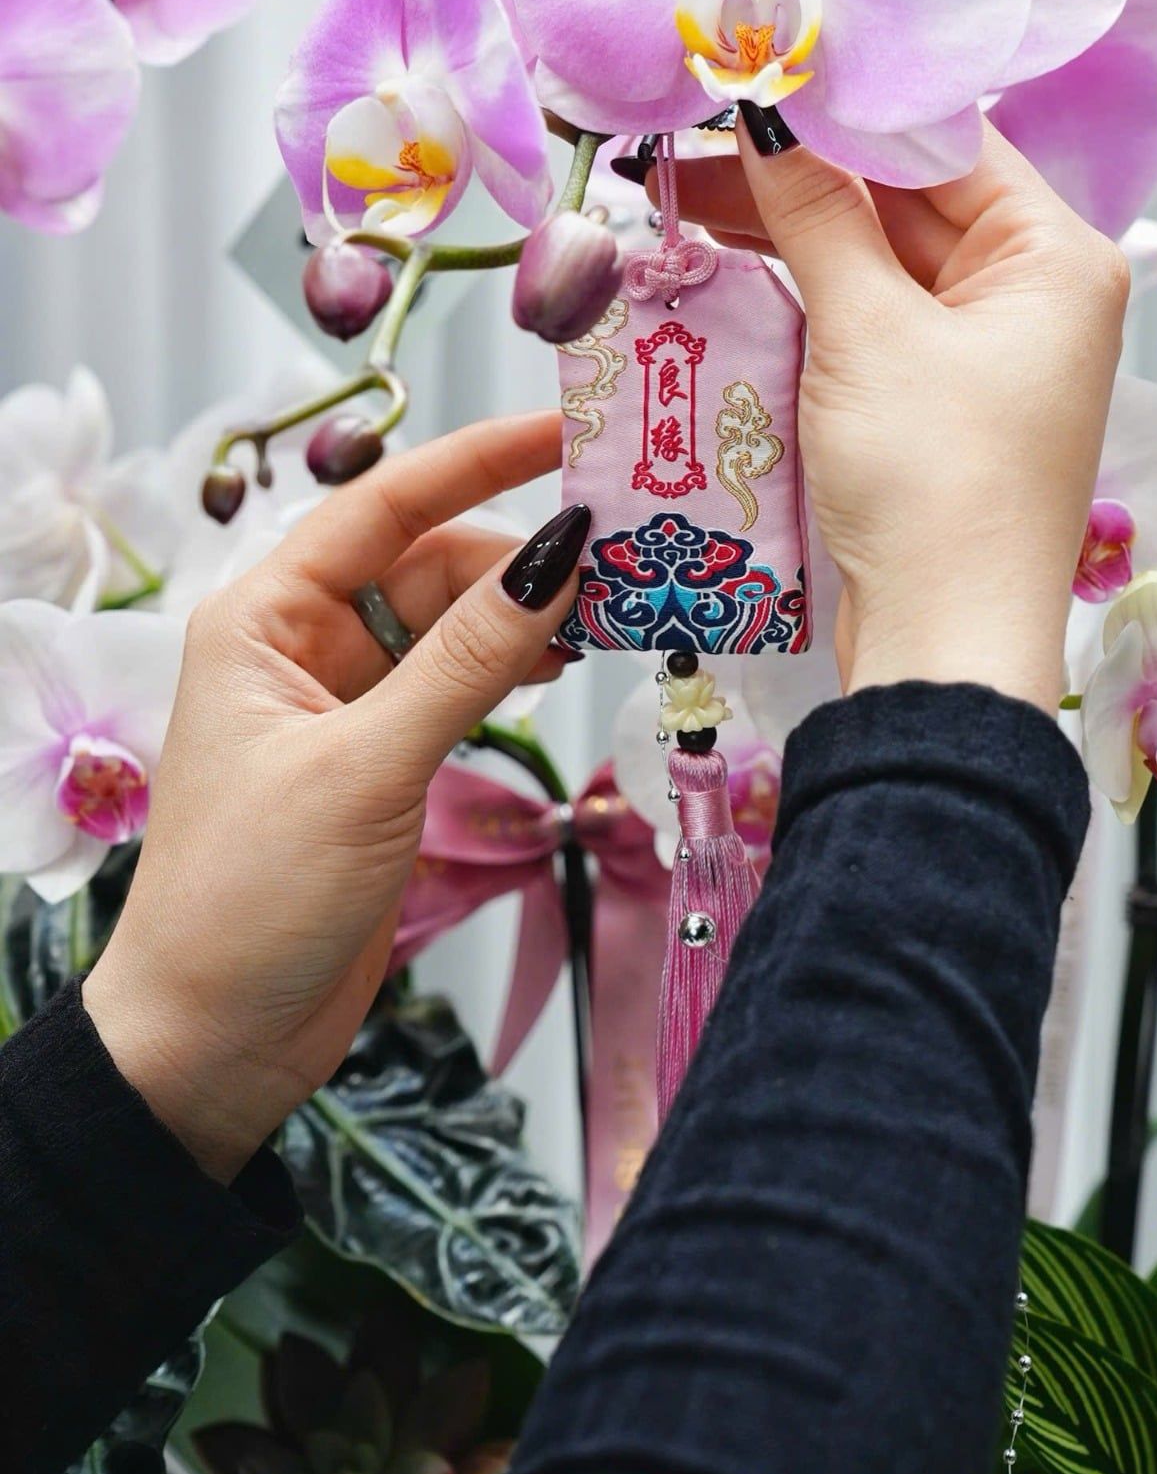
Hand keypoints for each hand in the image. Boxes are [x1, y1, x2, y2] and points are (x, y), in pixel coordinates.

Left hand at [85, 413, 583, 1182]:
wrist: (211, 1044)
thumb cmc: (252, 900)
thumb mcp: (368, 766)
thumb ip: (470, 658)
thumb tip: (561, 550)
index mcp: (264, 618)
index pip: (384, 504)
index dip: (480, 458)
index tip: (571, 428)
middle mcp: (302, 644)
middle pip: (431, 560)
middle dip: (522, 553)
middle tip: (628, 552)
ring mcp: (345, 702)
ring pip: (454, 622)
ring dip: (528, 614)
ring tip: (616, 609)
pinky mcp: (381, 758)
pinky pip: (459, 682)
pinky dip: (515, 668)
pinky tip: (566, 665)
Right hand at [670, 116, 1128, 713]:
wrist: (942, 645)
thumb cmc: (936, 489)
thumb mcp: (868, 331)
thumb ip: (815, 212)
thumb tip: (765, 111)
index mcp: (1053, 257)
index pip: (942, 140)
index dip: (843, 103)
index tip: (751, 66)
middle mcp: (1029, 293)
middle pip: (899, 195)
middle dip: (791, 170)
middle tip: (683, 136)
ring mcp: (978, 349)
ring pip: (869, 256)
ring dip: (780, 229)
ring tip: (674, 190)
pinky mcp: (929, 398)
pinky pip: (860, 315)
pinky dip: (795, 290)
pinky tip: (717, 258)